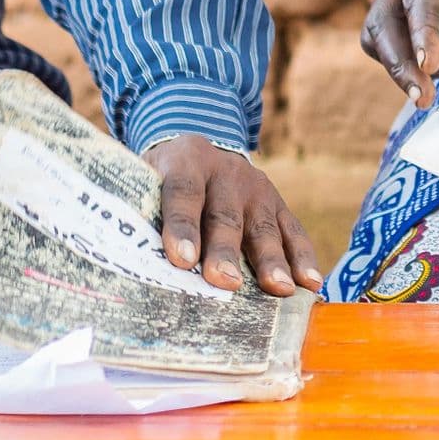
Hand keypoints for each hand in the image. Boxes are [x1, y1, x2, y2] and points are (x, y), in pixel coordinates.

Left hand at [145, 136, 317, 296]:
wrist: (196, 150)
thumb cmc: (160, 182)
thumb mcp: (144, 182)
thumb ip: (141, 213)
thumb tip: (128, 266)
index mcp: (185, 162)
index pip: (183, 193)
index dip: (181, 225)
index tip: (181, 259)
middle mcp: (224, 172)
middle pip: (225, 215)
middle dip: (225, 250)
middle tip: (224, 280)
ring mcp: (256, 188)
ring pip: (262, 226)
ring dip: (271, 259)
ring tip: (277, 288)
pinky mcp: (277, 203)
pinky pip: (292, 230)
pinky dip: (303, 256)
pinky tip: (310, 281)